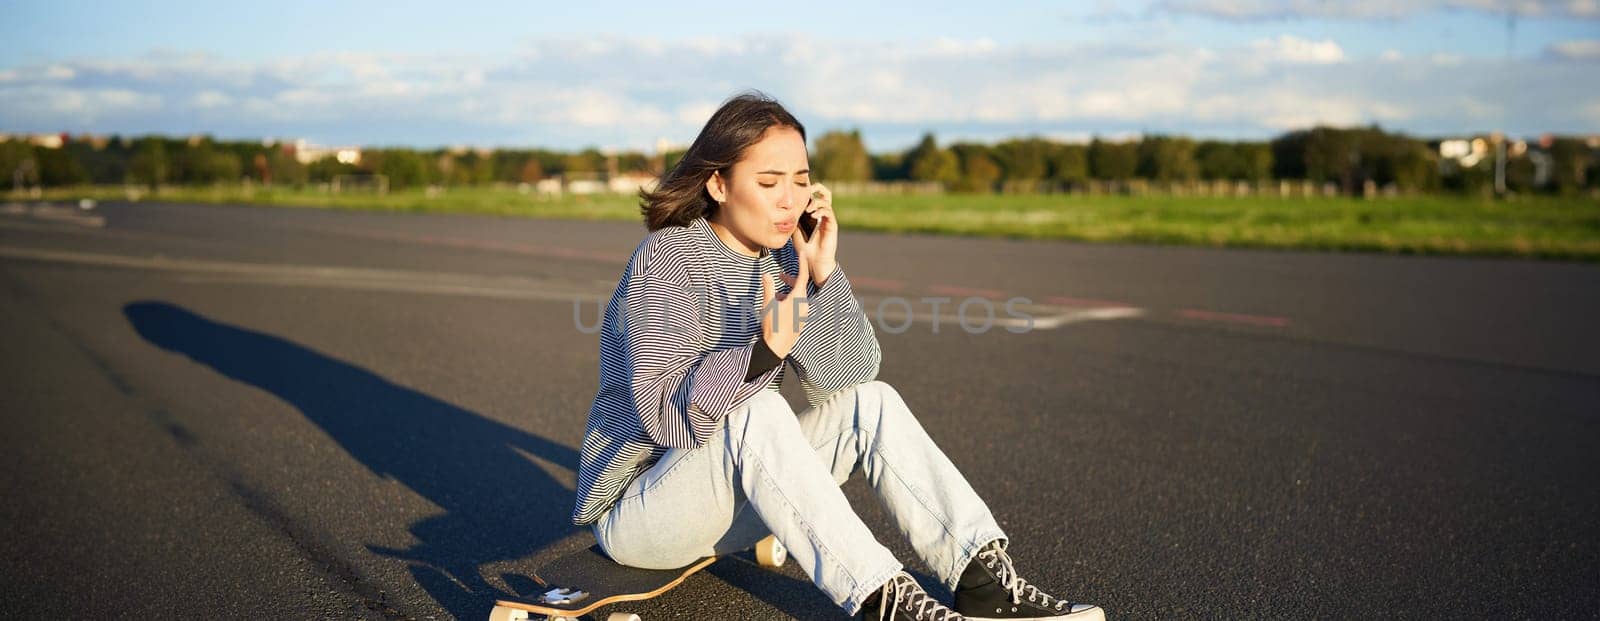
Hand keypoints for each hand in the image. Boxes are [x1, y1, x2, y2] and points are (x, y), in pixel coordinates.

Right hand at [761, 228, 811, 358]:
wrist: (776, 348)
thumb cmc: (772, 325)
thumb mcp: (768, 304)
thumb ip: (768, 288)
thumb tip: (766, 275)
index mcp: (798, 298)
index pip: (802, 276)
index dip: (802, 263)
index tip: (801, 253)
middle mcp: (804, 305)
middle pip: (800, 286)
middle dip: (790, 280)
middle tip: (781, 276)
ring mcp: (804, 314)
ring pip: (798, 297)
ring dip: (788, 292)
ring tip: (776, 293)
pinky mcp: (801, 321)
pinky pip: (798, 306)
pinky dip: (790, 301)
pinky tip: (779, 304)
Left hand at [798, 183, 836, 285]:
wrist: (813, 262)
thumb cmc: (804, 247)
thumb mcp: (794, 229)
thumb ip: (793, 218)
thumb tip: (783, 208)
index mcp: (813, 213)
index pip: (814, 195)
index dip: (808, 189)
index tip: (798, 186)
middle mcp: (822, 213)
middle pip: (825, 193)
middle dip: (817, 187)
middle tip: (808, 189)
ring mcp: (828, 219)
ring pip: (826, 200)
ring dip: (816, 202)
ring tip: (808, 209)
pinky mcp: (832, 225)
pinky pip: (829, 212)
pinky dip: (821, 211)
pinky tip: (813, 215)